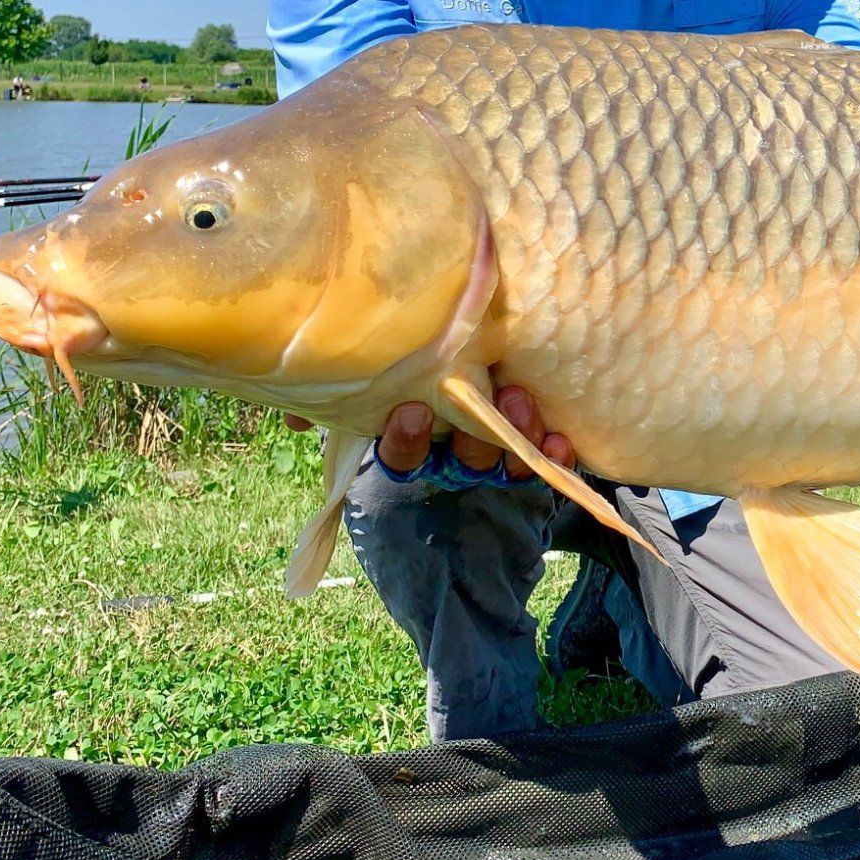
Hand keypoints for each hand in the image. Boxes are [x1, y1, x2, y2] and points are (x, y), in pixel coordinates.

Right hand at [282, 367, 574, 478]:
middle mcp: (448, 458)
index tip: (410, 412)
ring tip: (520, 401)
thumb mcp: (367, 400)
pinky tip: (563, 440)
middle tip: (481, 404)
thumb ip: (333, 405)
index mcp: (407, 447)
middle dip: (471, 437)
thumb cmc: (406, 395)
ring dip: (514, 435)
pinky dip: (553, 452)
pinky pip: (543, 463)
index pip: (401, 454)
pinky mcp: (527, 458)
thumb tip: (296, 416)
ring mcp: (489, 462)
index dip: (404, 440)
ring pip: (501, 459)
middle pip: (461, 458)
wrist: (468, 422)